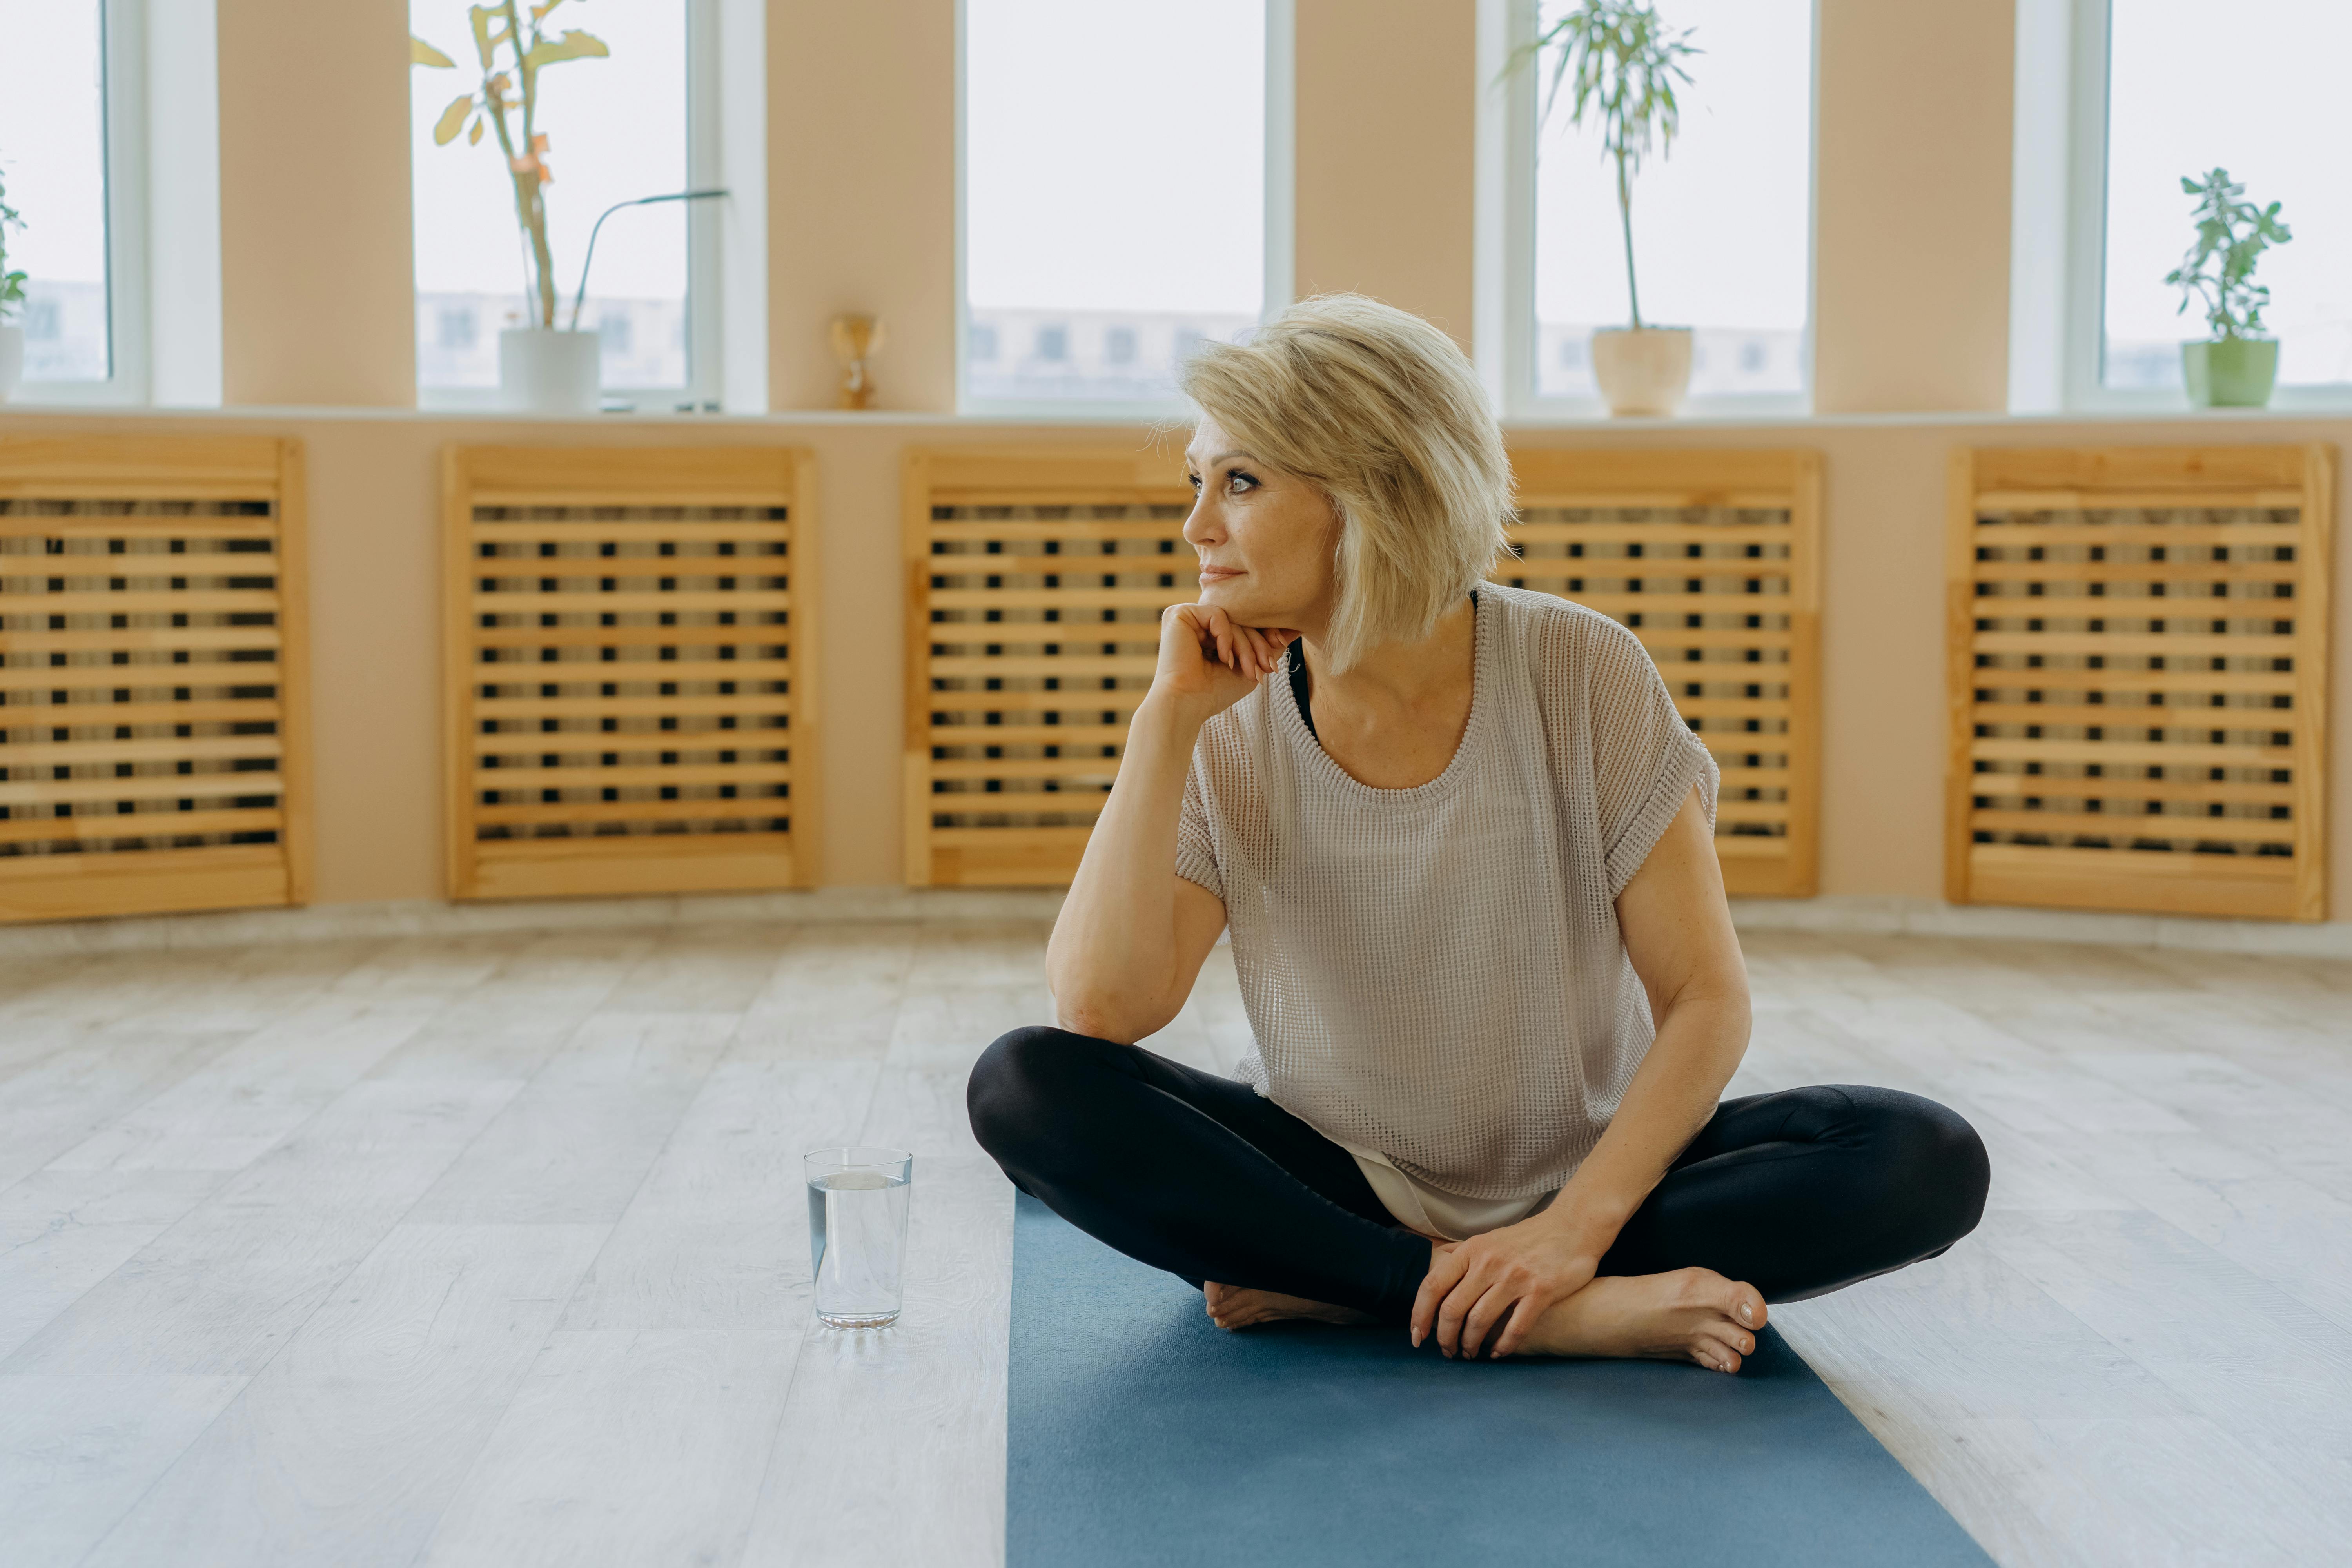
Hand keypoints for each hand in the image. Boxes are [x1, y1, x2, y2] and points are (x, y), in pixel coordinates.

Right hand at [1150, 602, 1295, 726]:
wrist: (1187, 704)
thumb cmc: (1215, 692)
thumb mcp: (1251, 667)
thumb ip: (1269, 647)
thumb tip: (1296, 629)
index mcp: (1210, 633)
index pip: (1244, 622)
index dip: (1264, 633)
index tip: (1281, 645)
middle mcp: (1198, 622)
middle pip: (1240, 619)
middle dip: (1258, 644)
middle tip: (1268, 667)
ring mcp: (1188, 617)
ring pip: (1231, 617)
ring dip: (1245, 646)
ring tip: (1247, 670)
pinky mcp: (1179, 614)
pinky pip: (1216, 613)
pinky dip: (1226, 636)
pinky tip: (1224, 658)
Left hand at [1410, 1217, 1602, 1359]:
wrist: (1574, 1227)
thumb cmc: (1528, 1238)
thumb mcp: (1489, 1238)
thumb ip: (1462, 1254)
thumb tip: (1433, 1261)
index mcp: (1471, 1250)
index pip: (1432, 1286)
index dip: (1419, 1315)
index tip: (1417, 1337)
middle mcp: (1489, 1262)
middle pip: (1452, 1309)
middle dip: (1445, 1338)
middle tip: (1448, 1351)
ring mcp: (1515, 1277)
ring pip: (1479, 1322)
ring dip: (1470, 1345)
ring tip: (1471, 1353)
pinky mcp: (1541, 1291)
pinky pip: (1515, 1329)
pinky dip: (1502, 1347)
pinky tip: (1498, 1353)